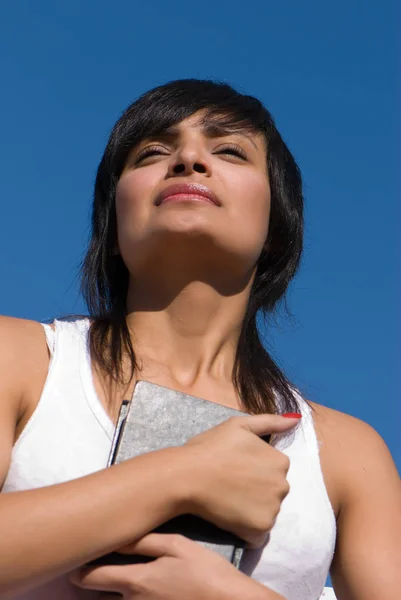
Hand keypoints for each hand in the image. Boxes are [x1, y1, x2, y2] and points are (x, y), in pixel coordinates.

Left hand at [70, 533, 279, 598]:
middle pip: (97, 598)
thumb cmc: (207, 572)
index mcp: (137, 581)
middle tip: (97, 565)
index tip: (76, 557)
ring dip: (110, 594)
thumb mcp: (179, 546)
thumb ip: (145, 541)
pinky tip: (143, 588)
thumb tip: (116, 533)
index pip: (90, 578)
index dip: (78, 569)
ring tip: (118, 577)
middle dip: (92, 583)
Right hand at [182, 413, 298, 546]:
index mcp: (280, 461)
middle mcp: (283, 486)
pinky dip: (247, 530)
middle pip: (272, 492)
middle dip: (256, 490)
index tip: (235, 468)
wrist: (187, 475)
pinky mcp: (260, 529)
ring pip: (266, 512)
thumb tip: (297, 420)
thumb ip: (270, 422)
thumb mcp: (239, 425)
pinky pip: (258, 534)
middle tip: (230, 485)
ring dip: (252, 509)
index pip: (274, 470)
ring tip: (228, 501)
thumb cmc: (210, 447)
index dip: (253, 469)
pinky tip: (230, 518)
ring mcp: (273, 509)